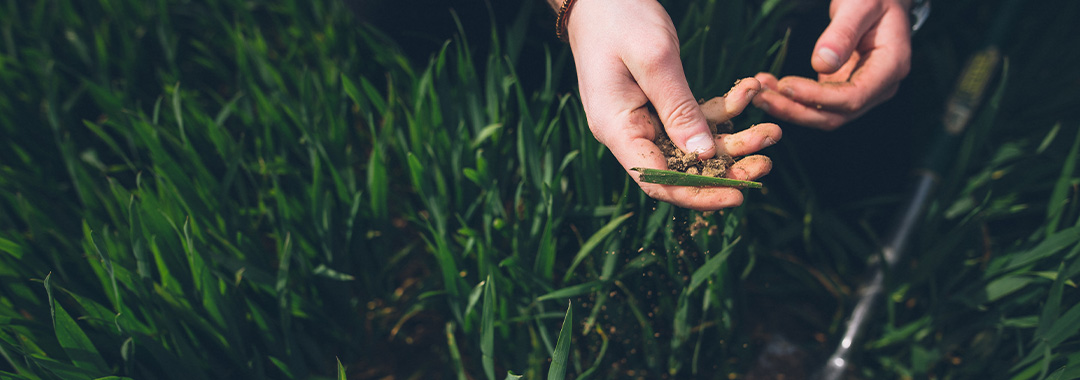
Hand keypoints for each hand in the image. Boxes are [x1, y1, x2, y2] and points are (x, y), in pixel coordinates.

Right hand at [565, 0, 778, 209]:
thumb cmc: (619, 18)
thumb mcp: (654, 60)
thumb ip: (678, 109)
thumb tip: (702, 156)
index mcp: (617, 128)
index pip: (656, 180)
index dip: (697, 194)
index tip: (738, 196)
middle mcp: (629, 131)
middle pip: (679, 168)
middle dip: (726, 168)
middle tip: (767, 162)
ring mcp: (645, 117)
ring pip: (694, 145)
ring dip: (733, 139)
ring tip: (771, 129)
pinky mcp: (659, 101)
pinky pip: (695, 117)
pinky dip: (723, 110)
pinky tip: (748, 91)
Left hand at [752, 0, 912, 129]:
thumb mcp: (860, 4)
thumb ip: (843, 33)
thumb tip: (822, 64)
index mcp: (891, 68)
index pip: (853, 98)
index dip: (817, 97)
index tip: (785, 85)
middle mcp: (878, 88)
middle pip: (834, 115)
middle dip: (794, 110)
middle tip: (760, 97)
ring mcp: (860, 91)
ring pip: (820, 113)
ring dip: (787, 107)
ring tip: (758, 93)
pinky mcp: (841, 89)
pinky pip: (814, 102)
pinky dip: (790, 98)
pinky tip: (767, 86)